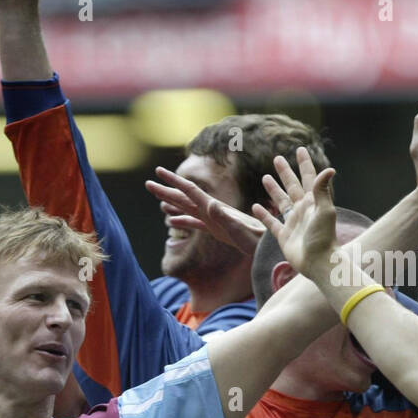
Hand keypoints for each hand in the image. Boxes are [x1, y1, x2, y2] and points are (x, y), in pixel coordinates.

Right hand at [148, 166, 265, 256]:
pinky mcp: (216, 230)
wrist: (269, 245)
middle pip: (184, 197)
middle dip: (166, 190)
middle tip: (148, 182)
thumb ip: (225, 217)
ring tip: (158, 199)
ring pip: (187, 209)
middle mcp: (211, 211)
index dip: (174, 181)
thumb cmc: (257, 240)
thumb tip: (209, 204)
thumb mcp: (240, 229)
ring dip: (172, 203)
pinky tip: (172, 221)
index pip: (190, 191)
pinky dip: (182, 221)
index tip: (158, 172)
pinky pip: (195, 223)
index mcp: (214, 209)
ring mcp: (213, 220)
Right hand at [252, 147, 336, 283]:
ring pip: (281, 201)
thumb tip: (329, 168)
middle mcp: (302, 210)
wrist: (317, 262)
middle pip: (292, 186)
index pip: (309, 178)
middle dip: (285, 172)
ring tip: (265, 177)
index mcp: (313, 202)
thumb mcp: (324, 211)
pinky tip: (255, 207)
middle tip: (277, 158)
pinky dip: (263, 215)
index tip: (300, 150)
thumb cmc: (323, 237)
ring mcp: (293, 222)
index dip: (304, 164)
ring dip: (273, 189)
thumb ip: (323, 190)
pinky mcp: (284, 235)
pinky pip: (271, 222)